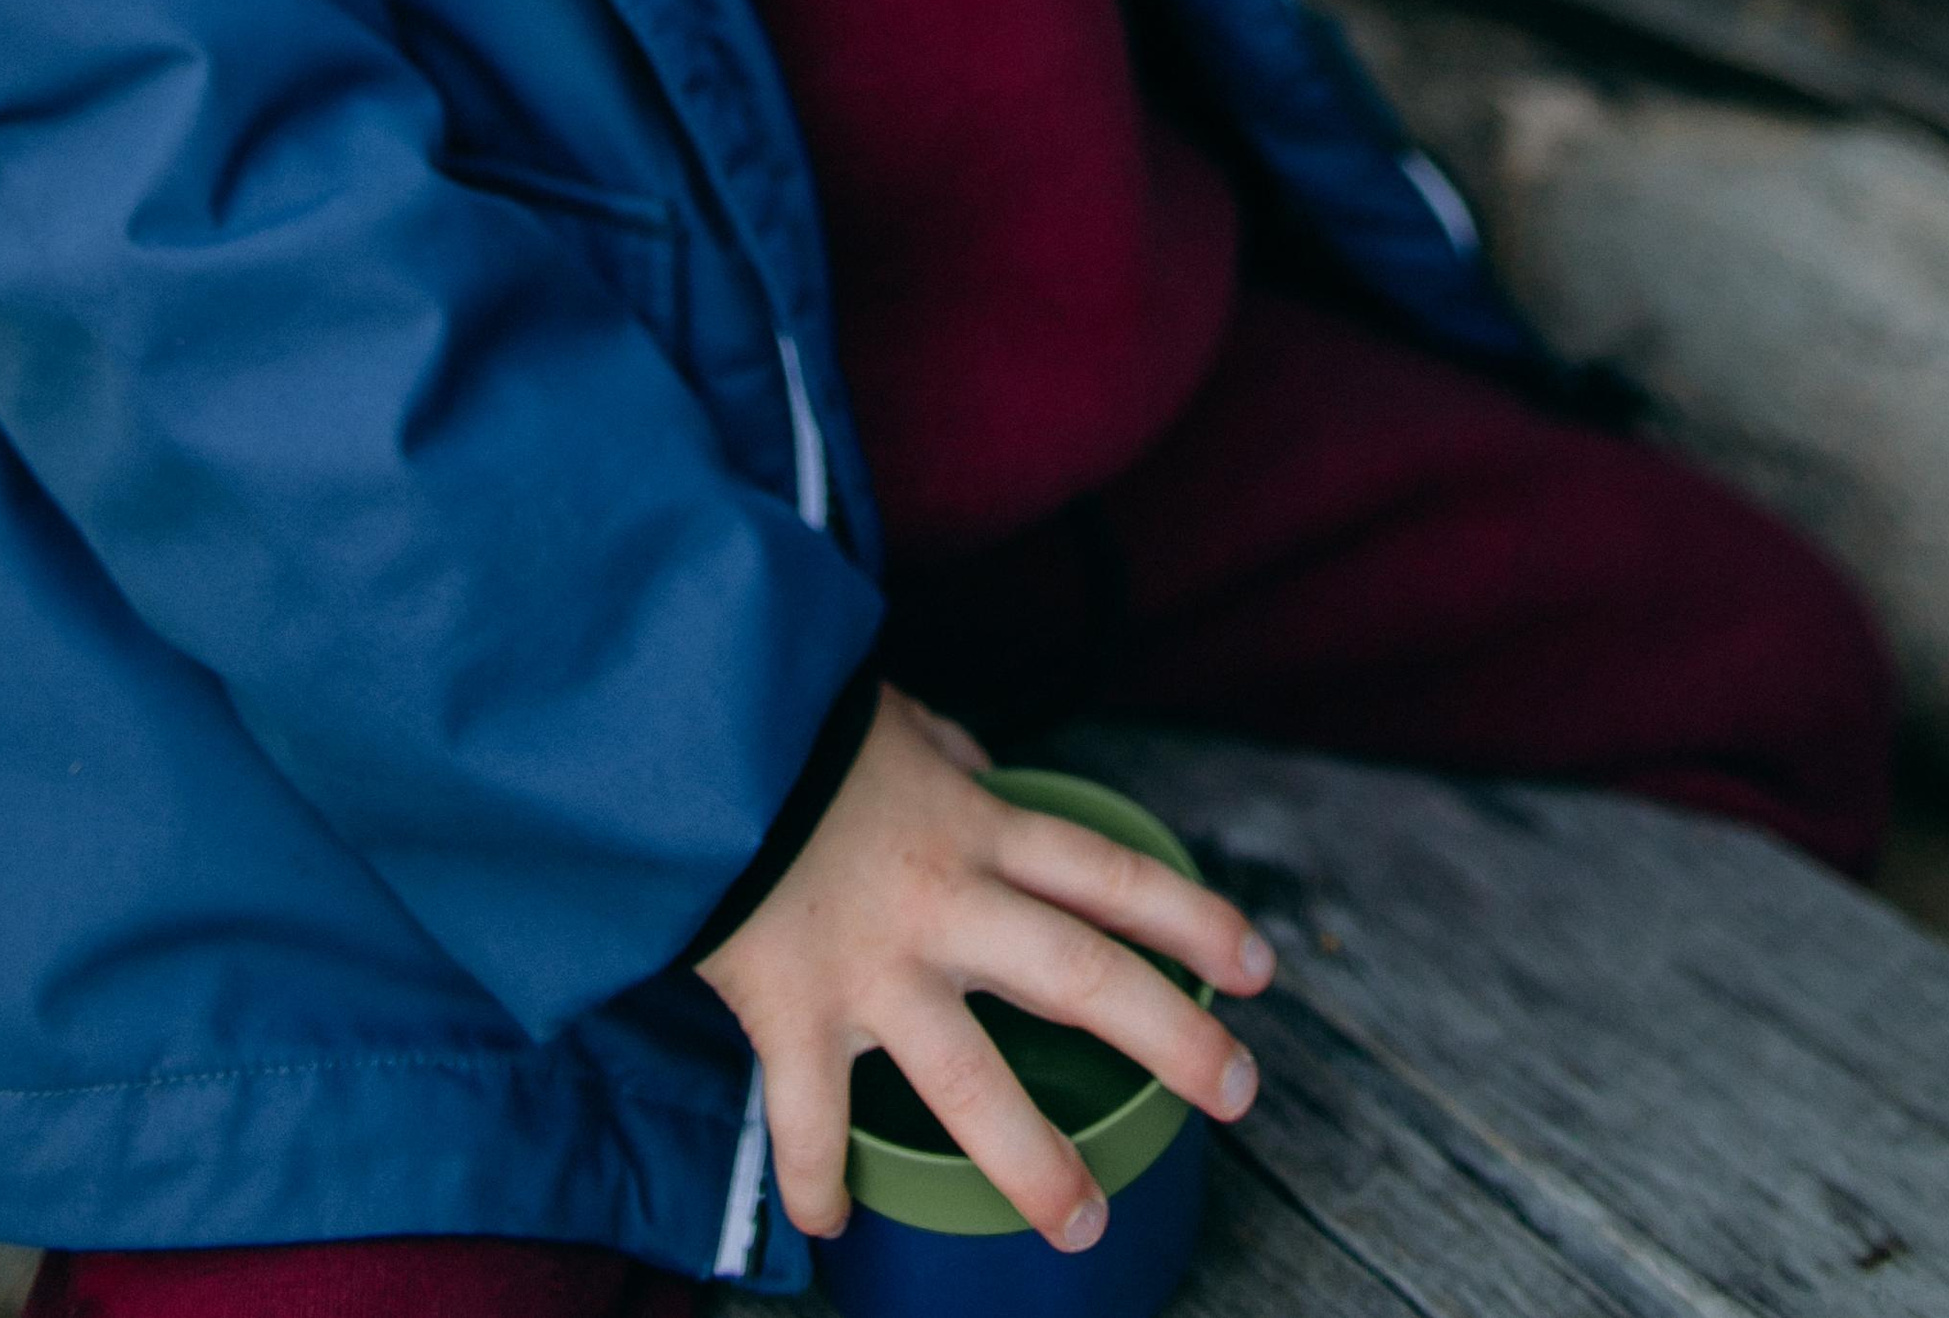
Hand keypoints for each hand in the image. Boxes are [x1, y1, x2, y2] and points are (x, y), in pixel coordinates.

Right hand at [697, 685, 1270, 1251]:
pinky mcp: (794, 1012)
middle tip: (1239, 1094)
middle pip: (1083, 974)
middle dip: (1173, 1038)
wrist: (689, 734)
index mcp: (976, 828)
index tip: (1259, 968)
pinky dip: (822, 1176)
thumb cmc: (794, 725)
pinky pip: (812, 1118)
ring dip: (1035, 1161)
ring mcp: (874, 967)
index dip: (1193, 920)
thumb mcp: (891, 722)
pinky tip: (837, 1226)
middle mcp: (946, 902)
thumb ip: (944, 755)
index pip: (1111, 876)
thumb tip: (972, 767)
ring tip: (1086, 1225)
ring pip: (973, 1081)